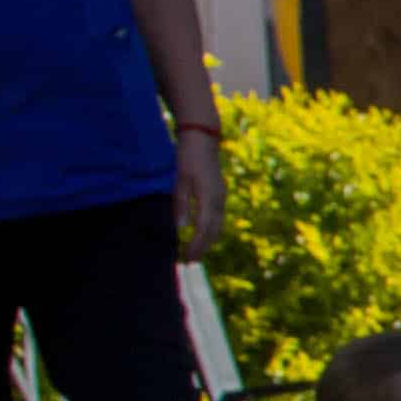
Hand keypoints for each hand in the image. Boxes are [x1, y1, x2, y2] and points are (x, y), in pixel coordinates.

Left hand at [170, 135, 225, 261]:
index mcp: (209, 197)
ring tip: (196, 252)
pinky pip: (217, 217)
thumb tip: (181, 227)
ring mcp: (221, 196)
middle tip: (190, 262)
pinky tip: (201, 234)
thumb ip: (180, 204)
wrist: (203, 138)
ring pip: (218, 225)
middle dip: (203, 247)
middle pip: (214, 231)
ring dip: (207, 240)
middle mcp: (218, 200)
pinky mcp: (218, 194)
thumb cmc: (187, 157)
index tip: (186, 258)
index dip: (196, 245)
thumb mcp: (180, 180)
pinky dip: (210, 229)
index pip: (204, 228)